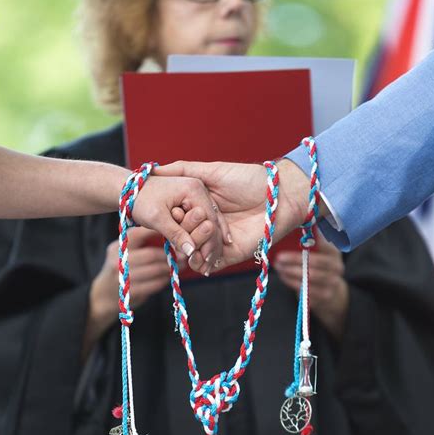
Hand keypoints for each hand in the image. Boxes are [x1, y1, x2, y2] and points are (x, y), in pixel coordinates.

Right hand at [82, 216, 214, 356]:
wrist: (104, 294)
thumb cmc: (124, 267)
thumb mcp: (128, 250)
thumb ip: (145, 241)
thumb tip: (174, 234)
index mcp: (120, 244)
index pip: (143, 233)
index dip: (163, 233)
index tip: (179, 234)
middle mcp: (119, 258)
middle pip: (152, 254)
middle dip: (172, 254)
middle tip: (187, 253)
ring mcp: (123, 276)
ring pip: (155, 270)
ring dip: (172, 267)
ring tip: (184, 264)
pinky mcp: (130, 292)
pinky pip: (154, 284)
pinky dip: (165, 279)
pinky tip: (171, 276)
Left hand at [131, 174, 230, 267]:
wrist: (130, 191)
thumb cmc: (140, 201)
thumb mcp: (157, 218)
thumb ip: (175, 234)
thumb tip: (192, 251)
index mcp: (193, 188)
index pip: (210, 219)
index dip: (210, 241)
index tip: (206, 260)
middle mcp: (199, 188)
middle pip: (213, 221)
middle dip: (212, 243)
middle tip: (209, 265)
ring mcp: (197, 194)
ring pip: (209, 222)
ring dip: (209, 241)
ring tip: (207, 262)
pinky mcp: (192, 202)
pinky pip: (202, 221)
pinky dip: (202, 236)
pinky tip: (203, 253)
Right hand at [155, 158, 309, 272]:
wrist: (278, 195)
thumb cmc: (249, 179)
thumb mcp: (211, 171)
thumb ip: (183, 170)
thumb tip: (155, 170)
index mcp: (201, 208)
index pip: (178, 219)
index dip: (171, 219)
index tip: (170, 213)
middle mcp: (208, 226)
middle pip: (183, 238)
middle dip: (179, 235)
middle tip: (182, 226)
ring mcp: (218, 242)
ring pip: (194, 254)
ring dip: (189, 249)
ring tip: (192, 240)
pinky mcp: (230, 255)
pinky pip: (210, 264)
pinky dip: (201, 262)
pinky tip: (198, 254)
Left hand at [274, 233, 348, 339]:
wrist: (332, 293)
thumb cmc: (319, 268)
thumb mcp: (319, 253)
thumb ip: (308, 243)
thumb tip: (289, 228)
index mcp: (334, 253)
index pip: (323, 244)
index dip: (307, 241)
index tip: (290, 236)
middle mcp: (337, 267)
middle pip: (314, 262)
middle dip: (294, 259)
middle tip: (279, 257)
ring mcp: (332, 283)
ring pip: (309, 277)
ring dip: (290, 272)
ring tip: (278, 266)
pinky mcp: (324, 297)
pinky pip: (306, 290)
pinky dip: (291, 282)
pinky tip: (283, 276)